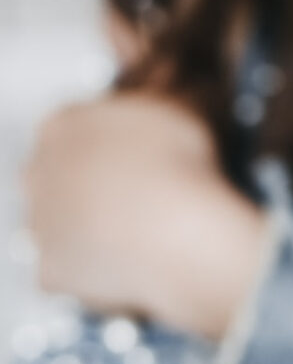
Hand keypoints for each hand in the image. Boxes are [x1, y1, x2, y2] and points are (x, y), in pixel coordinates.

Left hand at [20, 80, 268, 342]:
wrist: (181, 234)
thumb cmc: (182, 167)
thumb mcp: (184, 107)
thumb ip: (169, 99)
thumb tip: (184, 91)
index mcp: (61, 124)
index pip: (71, 128)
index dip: (107, 143)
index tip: (134, 156)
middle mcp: (37, 171)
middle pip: (55, 176)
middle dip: (87, 185)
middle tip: (134, 195)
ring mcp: (40, 223)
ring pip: (57, 224)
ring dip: (86, 228)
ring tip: (135, 234)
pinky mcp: (51, 270)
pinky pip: (68, 272)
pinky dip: (91, 272)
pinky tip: (125, 266)